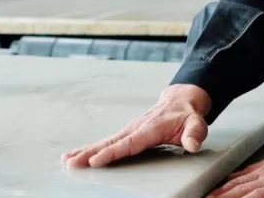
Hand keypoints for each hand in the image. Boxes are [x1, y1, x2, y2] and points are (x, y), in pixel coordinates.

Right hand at [61, 83, 211, 167]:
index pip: (129, 143)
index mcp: (150, 128)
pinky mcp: (125, 133)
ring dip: (85, 151)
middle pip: (109, 142)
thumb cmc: (186, 115)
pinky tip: (77, 155)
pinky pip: (106, 142)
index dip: (112, 152)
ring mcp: (128, 130)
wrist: (180, 101)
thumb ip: (194, 134)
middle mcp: (135, 128)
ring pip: (104, 142)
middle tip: (72, 162)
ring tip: (67, 160)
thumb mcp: (196, 123)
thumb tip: (193, 144)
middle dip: (90, 153)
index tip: (96, 160)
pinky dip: (90, 148)